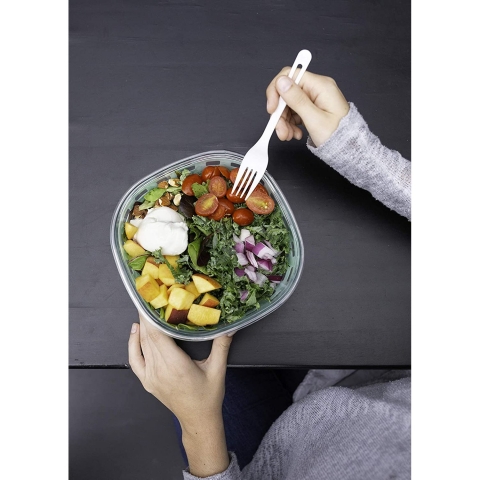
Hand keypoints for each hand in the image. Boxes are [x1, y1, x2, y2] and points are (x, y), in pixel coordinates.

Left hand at [128, 314, 232, 475]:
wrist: (198, 420)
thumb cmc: (208, 396)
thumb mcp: (218, 369)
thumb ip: (222, 345)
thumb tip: (231, 325)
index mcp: (175, 366)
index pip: (157, 335)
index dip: (152, 316)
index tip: (153, 299)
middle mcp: (159, 370)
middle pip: (148, 337)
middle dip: (147, 315)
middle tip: (150, 294)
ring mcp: (150, 377)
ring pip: (141, 345)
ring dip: (141, 325)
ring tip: (144, 307)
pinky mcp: (147, 381)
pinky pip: (135, 359)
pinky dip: (132, 343)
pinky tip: (136, 330)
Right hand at [266, 68, 349, 146]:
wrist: (349, 148)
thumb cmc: (338, 136)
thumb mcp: (315, 119)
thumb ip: (297, 100)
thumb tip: (282, 81)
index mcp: (320, 86)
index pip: (290, 75)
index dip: (277, 91)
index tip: (272, 109)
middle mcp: (317, 88)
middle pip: (287, 92)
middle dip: (280, 112)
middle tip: (280, 130)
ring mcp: (314, 98)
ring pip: (288, 104)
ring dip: (284, 121)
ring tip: (288, 135)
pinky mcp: (312, 108)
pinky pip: (294, 111)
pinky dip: (290, 123)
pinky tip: (295, 133)